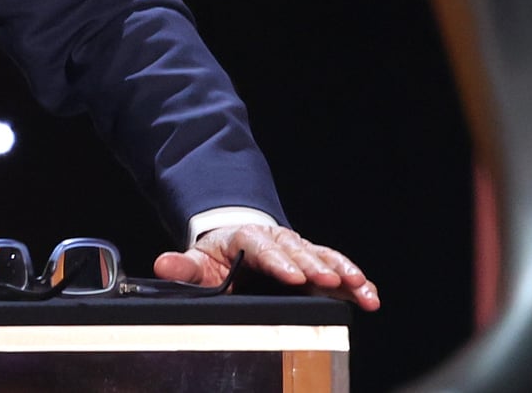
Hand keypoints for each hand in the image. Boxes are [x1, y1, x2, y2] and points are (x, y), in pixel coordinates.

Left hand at [154, 222, 378, 309]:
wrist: (237, 242)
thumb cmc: (220, 256)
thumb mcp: (199, 260)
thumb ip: (185, 267)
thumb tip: (163, 265)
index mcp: (247, 238)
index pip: (263, 248)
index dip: (279, 262)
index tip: (293, 276)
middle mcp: (278, 240)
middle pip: (298, 251)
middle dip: (315, 266)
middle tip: (331, 281)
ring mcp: (299, 250)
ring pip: (323, 257)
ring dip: (343, 271)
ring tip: (360, 287)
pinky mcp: (315, 261)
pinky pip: (338, 267)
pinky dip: (355, 279)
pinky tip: (369, 294)